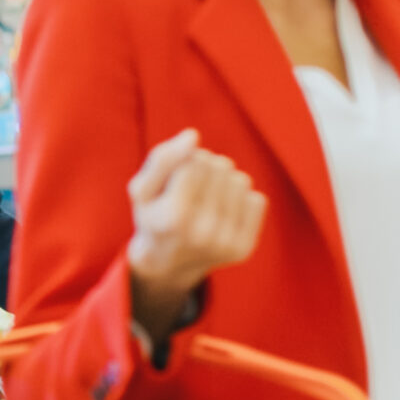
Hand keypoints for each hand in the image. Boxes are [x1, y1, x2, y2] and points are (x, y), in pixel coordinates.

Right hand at [126, 129, 265, 334]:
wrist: (164, 264)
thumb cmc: (152, 217)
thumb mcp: (143, 188)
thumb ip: (162, 157)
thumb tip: (193, 135)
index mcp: (174, 217)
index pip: (194, 160)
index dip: (184, 160)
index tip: (175, 177)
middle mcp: (202, 233)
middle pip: (220, 166)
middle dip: (206, 168)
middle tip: (191, 188)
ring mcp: (225, 243)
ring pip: (241, 180)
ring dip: (224, 182)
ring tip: (206, 198)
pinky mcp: (243, 249)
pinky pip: (257, 200)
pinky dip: (240, 200)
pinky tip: (222, 213)